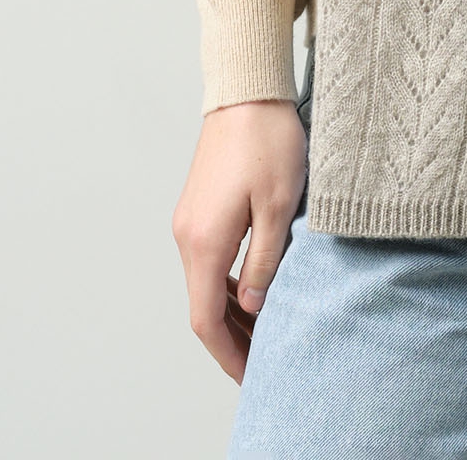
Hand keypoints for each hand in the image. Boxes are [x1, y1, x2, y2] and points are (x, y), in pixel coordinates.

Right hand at [172, 99, 307, 383]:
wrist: (247, 89)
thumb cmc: (268, 140)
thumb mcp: (279, 207)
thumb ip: (264, 263)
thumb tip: (251, 306)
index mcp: (204, 241)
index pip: (206, 319)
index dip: (229, 354)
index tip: (253, 376)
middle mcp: (187, 235)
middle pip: (203, 306)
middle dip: (233, 339)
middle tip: (265, 363)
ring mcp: (189, 220)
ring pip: (205, 284)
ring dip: (231, 312)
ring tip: (265, 332)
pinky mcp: (199, 206)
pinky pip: (208, 260)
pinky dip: (227, 285)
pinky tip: (251, 291)